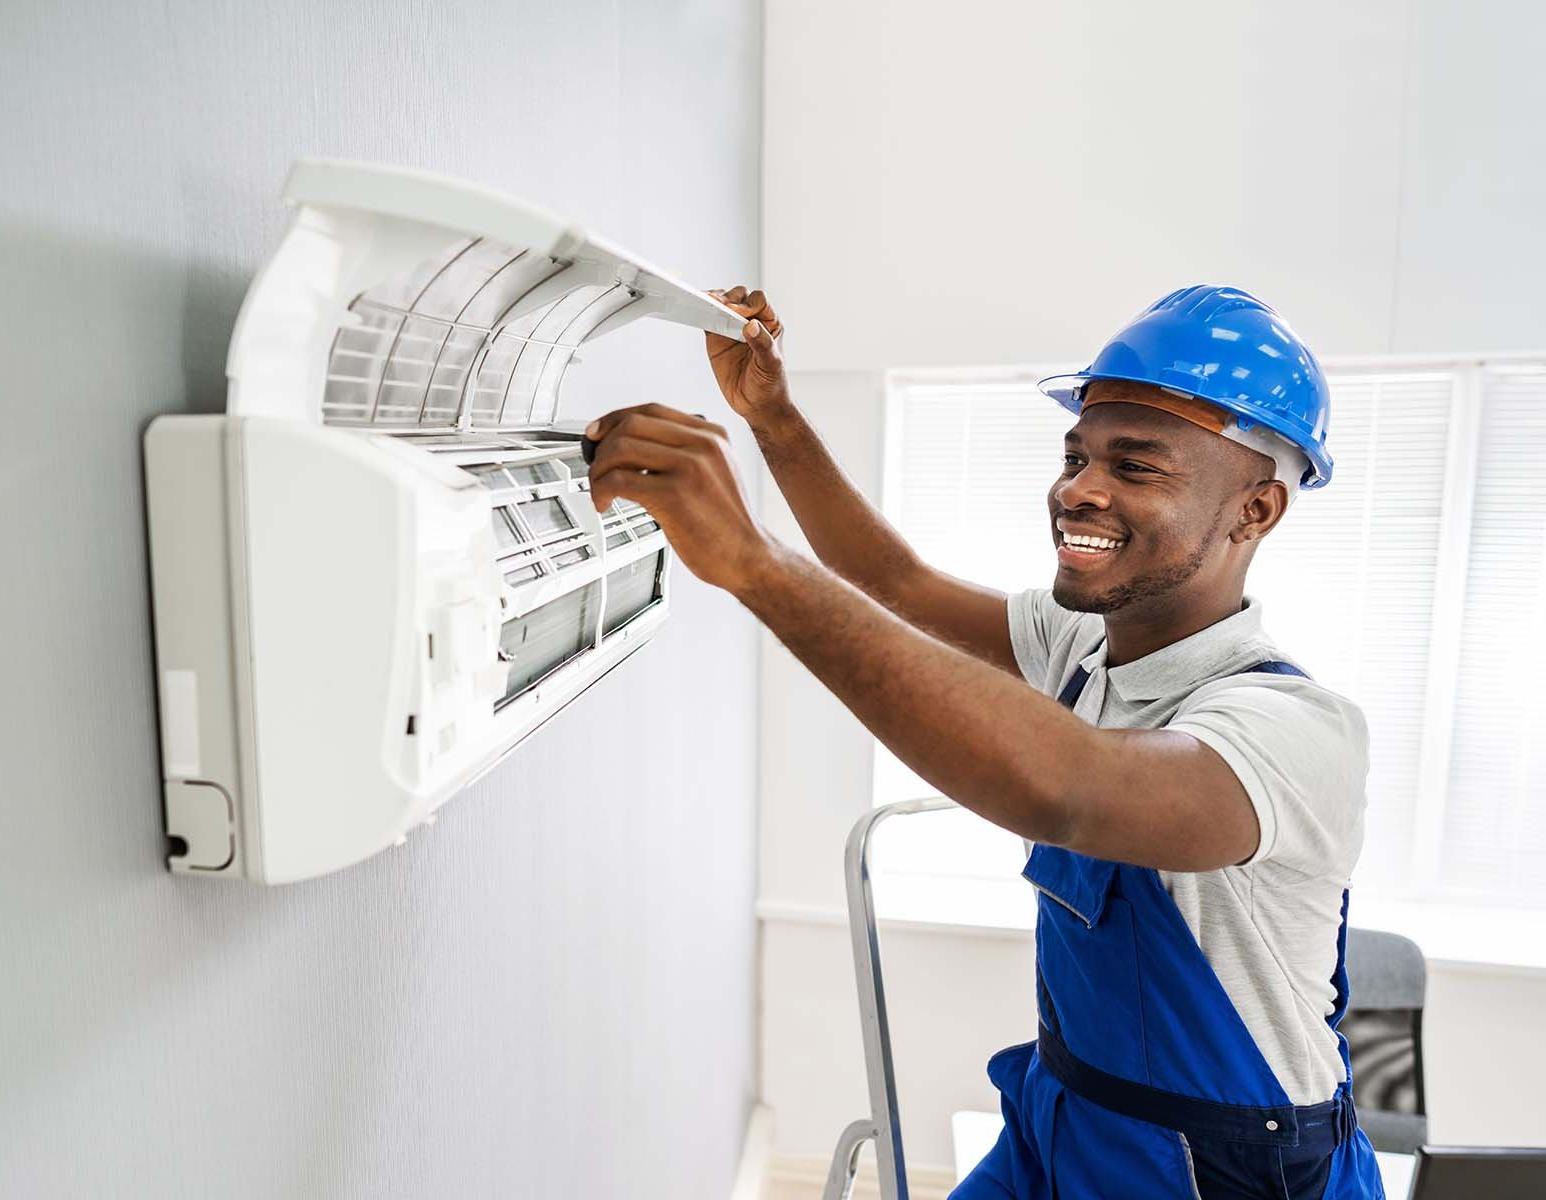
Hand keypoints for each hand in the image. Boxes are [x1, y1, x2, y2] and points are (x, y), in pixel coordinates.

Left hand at [586, 403, 777, 594]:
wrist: (749, 558)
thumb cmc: (726, 527)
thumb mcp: (715, 475)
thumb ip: (684, 456)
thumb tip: (630, 451)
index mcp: (712, 436)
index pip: (652, 410)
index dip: (615, 419)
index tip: (597, 434)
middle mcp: (703, 445)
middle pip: (632, 424)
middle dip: (603, 446)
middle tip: (596, 469)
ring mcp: (690, 467)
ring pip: (621, 448)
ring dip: (598, 470)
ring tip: (600, 491)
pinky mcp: (674, 494)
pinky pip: (620, 480)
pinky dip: (601, 490)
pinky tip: (605, 504)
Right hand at [706, 286, 790, 424]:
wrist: (757, 406)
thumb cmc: (771, 385)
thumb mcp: (771, 365)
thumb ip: (763, 345)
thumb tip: (751, 325)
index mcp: (769, 324)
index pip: (759, 302)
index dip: (748, 303)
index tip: (739, 313)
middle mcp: (751, 321)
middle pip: (740, 297)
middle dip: (730, 299)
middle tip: (721, 308)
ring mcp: (732, 328)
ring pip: (722, 303)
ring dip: (714, 301)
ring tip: (706, 305)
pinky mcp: (716, 337)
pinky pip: (708, 319)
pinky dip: (701, 312)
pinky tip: (697, 311)